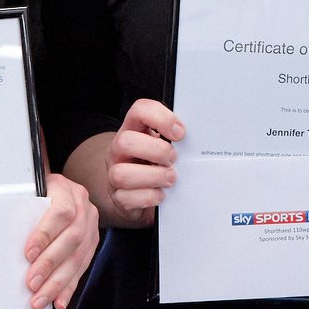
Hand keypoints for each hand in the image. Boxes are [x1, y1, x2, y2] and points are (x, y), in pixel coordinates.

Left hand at [23, 173, 98, 308]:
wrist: (58, 188)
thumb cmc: (38, 192)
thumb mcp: (30, 191)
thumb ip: (22, 209)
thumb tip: (2, 236)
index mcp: (66, 190)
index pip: (61, 212)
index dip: (45, 235)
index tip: (28, 254)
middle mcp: (83, 207)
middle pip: (72, 239)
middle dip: (50, 265)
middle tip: (32, 283)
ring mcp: (90, 225)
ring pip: (79, 257)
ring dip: (59, 282)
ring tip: (41, 298)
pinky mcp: (92, 242)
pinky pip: (83, 267)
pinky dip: (69, 287)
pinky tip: (59, 300)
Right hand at [104, 99, 182, 227]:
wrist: (138, 193)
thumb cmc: (155, 163)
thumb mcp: (162, 144)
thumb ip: (173, 138)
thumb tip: (195, 141)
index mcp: (133, 129)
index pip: (139, 110)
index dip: (161, 118)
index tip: (180, 134)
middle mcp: (119, 150)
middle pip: (125, 142)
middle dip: (156, 151)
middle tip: (173, 159)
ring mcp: (114, 174)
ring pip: (122, 174)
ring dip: (154, 177)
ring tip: (170, 178)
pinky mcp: (118, 197)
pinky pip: (127, 198)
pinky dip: (149, 197)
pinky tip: (161, 194)